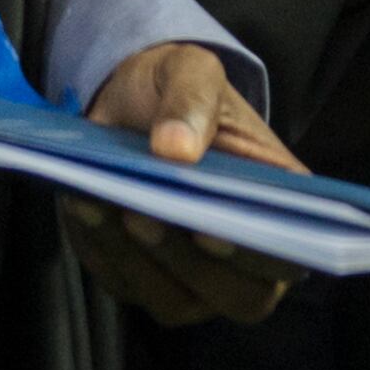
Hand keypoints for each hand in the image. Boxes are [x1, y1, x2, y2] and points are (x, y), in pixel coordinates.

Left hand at [61, 44, 305, 327]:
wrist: (131, 106)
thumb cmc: (180, 94)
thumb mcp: (191, 70)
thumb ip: (193, 100)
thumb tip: (175, 149)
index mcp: (283, 209)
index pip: (288, 254)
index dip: (258, 254)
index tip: (210, 228)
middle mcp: (248, 261)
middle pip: (237, 296)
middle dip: (187, 261)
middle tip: (143, 215)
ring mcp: (196, 281)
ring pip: (174, 300)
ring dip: (135, 257)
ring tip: (101, 200)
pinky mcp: (143, 281)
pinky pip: (124, 283)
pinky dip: (101, 247)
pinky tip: (81, 204)